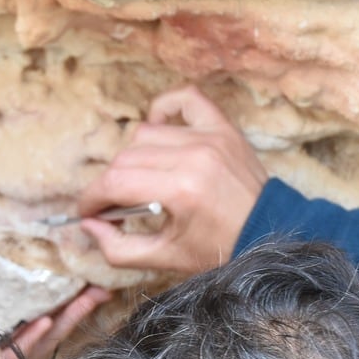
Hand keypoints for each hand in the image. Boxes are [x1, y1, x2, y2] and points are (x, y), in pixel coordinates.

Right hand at [77, 86, 266, 274]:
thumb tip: (88, 225)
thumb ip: (119, 248)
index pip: (115, 183)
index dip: (92, 198)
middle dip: (111, 184)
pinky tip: (159, 129)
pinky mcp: (222, 127)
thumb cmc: (219, 248)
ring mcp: (210, 136)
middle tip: (115, 203)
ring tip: (144, 178)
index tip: (88, 210)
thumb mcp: (166, 259)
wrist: (270, 232)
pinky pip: (184, 99)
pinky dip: (164, 109)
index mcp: (181, 190)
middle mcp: (194, 156)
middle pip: (125, 158)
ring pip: (145, 133)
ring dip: (135, 157)